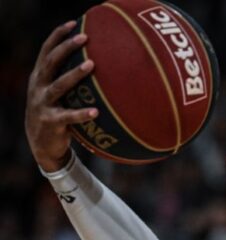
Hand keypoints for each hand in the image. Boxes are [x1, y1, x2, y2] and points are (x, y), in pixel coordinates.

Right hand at [25, 21, 96, 171]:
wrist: (41, 143)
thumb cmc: (56, 112)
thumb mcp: (57, 93)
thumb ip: (68, 78)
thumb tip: (100, 62)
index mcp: (40, 77)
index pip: (46, 51)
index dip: (58, 36)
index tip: (74, 24)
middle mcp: (39, 87)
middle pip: (51, 62)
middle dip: (67, 48)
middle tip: (85, 38)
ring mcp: (43, 104)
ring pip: (59, 86)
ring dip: (75, 74)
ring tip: (91, 65)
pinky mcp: (50, 122)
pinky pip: (67, 117)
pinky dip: (81, 114)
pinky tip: (96, 111)